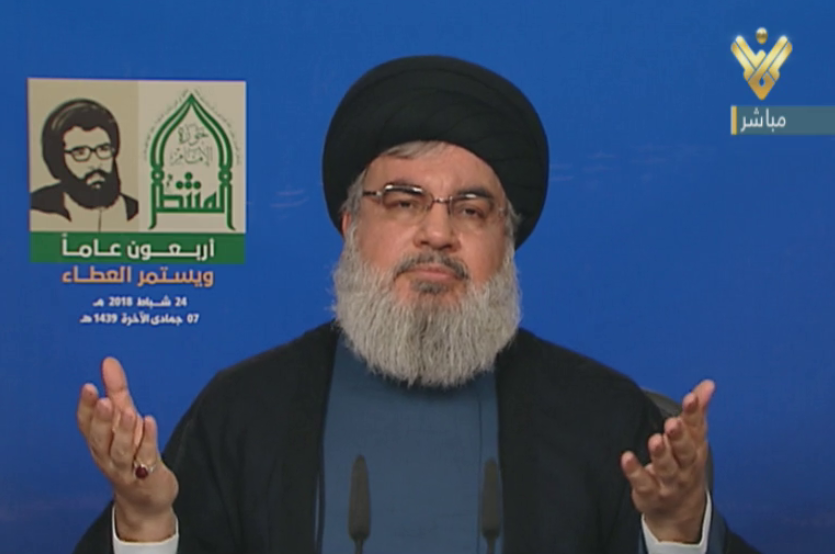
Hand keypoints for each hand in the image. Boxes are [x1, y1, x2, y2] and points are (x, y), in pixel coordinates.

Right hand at [76, 357, 178, 541]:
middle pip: (100, 439)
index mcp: (99, 441)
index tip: (87, 387)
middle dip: (101, 420)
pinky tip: (149, 423)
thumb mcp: (125, 418)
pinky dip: (147, 440)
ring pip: (120, 450)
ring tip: (128, 412)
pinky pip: (145, 457)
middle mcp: (107, 456)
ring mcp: (126, 468)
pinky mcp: (145, 475)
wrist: (146, 497)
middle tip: (104, 401)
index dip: (85, 407)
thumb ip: (117, 391)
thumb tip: (108, 362)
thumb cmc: (132, 453)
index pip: (86, 425)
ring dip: (123, 431)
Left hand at [620, 380, 714, 542]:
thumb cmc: (686, 467)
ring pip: (666, 468)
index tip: (690, 397)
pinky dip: (635, 471)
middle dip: (679, 437)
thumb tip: (707, 384)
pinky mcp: (650, 493)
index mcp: (695, 449)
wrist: (682, 513)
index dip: (694, 414)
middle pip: (684, 451)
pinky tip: (626, 457)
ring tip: (654, 439)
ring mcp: (669, 482)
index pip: (696, 430)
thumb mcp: (694, 440)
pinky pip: (643, 483)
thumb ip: (696, 412)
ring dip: (660, 454)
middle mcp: (685, 467)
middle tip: (673, 423)